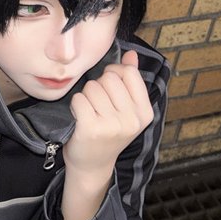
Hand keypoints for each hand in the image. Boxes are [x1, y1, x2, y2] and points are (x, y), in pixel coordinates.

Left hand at [63, 50, 153, 177]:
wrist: (92, 165)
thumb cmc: (108, 132)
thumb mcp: (126, 109)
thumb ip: (130, 80)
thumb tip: (131, 54)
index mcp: (144, 112)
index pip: (129, 73)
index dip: (114, 74)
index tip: (110, 88)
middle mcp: (132, 120)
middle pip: (109, 78)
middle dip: (99, 86)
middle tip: (98, 105)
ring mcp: (112, 126)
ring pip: (92, 87)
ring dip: (86, 96)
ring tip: (89, 112)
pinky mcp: (91, 129)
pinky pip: (79, 99)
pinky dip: (75, 105)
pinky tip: (80, 118)